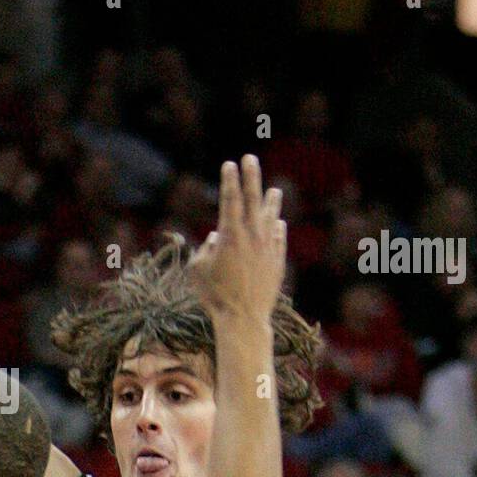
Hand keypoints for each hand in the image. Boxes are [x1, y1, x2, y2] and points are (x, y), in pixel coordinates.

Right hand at [185, 155, 285, 319]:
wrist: (244, 317)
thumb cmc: (214, 295)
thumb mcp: (197, 270)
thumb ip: (204, 248)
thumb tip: (215, 237)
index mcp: (230, 234)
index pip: (230, 199)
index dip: (229, 180)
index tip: (229, 164)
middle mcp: (252, 235)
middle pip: (252, 199)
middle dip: (251, 177)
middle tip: (250, 158)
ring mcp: (268, 247)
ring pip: (270, 217)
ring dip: (271, 201)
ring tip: (274, 189)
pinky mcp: (278, 262)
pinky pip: (279, 239)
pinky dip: (278, 228)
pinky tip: (278, 223)